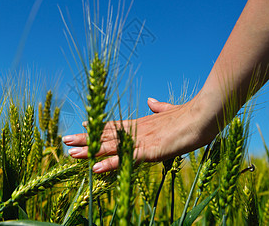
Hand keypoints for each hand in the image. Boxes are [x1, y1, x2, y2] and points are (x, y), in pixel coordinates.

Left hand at [62, 96, 218, 172]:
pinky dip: (109, 164)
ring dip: (89, 151)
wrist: (203, 115)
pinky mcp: (149, 150)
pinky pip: (125, 159)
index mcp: (142, 122)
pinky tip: (95, 168)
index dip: (98, 127)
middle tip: (65, 140)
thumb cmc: (190, 114)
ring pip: (110, 146)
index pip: (114, 124)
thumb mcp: (171, 110)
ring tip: (70, 153)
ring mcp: (141, 139)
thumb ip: (159, 107)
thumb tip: (151, 101)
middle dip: (85, 139)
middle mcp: (137, 129)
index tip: (82, 127)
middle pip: (106, 134)